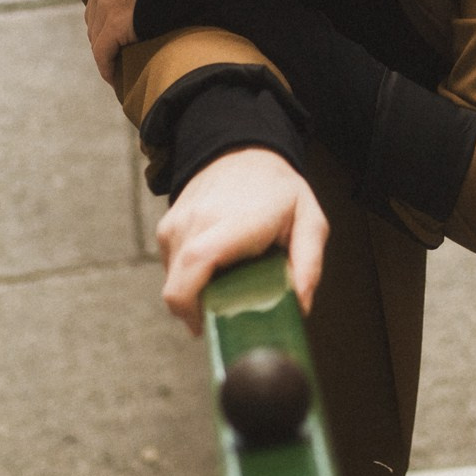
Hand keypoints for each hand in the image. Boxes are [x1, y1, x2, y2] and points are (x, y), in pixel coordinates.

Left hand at [85, 0, 157, 83]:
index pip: (98, 0)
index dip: (105, 19)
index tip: (116, 34)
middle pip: (94, 19)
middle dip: (104, 36)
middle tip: (118, 52)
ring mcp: (107, 4)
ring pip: (96, 37)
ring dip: (106, 52)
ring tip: (118, 65)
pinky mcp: (115, 25)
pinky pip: (103, 52)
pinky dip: (106, 66)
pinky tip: (113, 77)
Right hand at [156, 148, 329, 337]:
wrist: (242, 149)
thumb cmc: (278, 190)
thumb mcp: (309, 220)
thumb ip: (309, 263)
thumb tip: (301, 306)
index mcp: (232, 222)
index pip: (195, 265)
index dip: (193, 306)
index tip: (211, 327)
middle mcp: (195, 223)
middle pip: (176, 287)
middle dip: (197, 312)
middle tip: (227, 317)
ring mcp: (176, 224)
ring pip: (173, 281)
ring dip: (196, 294)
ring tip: (228, 283)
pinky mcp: (166, 227)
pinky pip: (171, 267)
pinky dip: (189, 277)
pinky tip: (216, 268)